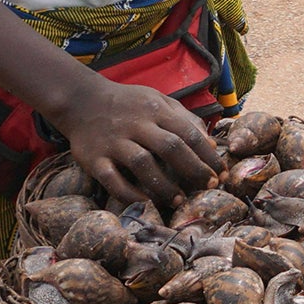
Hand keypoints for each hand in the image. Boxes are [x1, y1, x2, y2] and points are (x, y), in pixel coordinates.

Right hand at [49, 75, 222, 207]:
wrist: (82, 100)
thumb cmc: (129, 104)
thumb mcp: (159, 100)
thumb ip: (184, 118)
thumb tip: (210, 143)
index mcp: (156, 110)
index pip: (188, 133)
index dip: (207, 155)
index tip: (221, 172)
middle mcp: (136, 125)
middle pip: (170, 147)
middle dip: (193, 169)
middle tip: (208, 187)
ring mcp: (114, 142)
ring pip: (142, 163)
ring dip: (163, 184)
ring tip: (179, 200)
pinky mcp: (93, 159)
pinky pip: (112, 179)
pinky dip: (128, 193)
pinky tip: (144, 203)